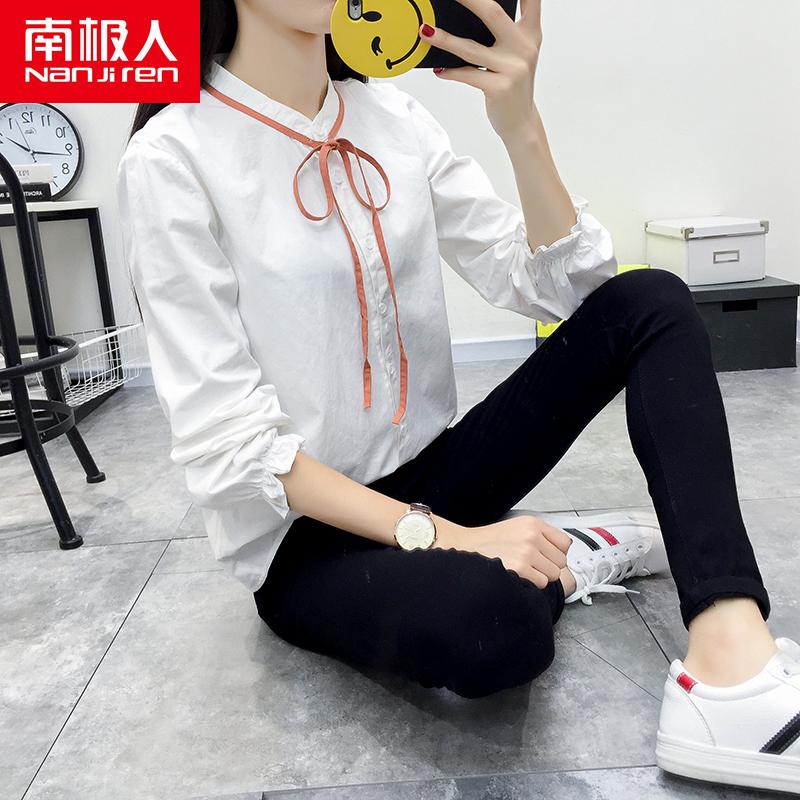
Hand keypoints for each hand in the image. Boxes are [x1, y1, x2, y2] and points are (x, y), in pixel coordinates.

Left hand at [419, 0, 542, 139]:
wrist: (521, 123)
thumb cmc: (512, 85)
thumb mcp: (515, 55)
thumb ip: (503, 33)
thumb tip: (469, 15)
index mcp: (530, 34)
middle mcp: (524, 47)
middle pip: (493, 14)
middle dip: (468, 0)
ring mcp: (513, 68)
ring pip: (472, 48)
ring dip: (445, 39)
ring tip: (425, 31)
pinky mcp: (500, 88)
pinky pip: (468, 74)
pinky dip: (451, 71)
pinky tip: (439, 69)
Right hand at [434, 514, 571, 588]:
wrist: (465, 548)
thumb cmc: (491, 542)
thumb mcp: (517, 528)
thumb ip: (541, 536)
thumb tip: (563, 554)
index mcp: (533, 523)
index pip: (565, 544)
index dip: (556, 553)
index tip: (545, 557)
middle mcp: (532, 536)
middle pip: (561, 561)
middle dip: (548, 566)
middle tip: (529, 565)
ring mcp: (526, 552)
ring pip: (553, 574)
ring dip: (540, 576)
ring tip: (521, 569)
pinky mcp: (521, 569)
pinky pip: (541, 583)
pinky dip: (531, 584)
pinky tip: (516, 575)